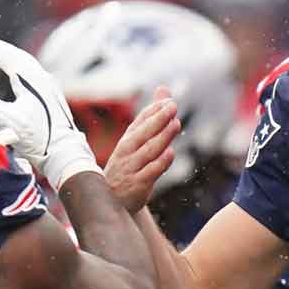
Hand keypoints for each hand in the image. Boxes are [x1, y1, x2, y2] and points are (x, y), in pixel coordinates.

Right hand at [0, 35, 98, 189]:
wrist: (66, 156)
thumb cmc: (41, 138)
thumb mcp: (8, 121)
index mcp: (33, 76)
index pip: (4, 53)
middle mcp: (40, 76)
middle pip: (11, 56)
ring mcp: (44, 86)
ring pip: (17, 67)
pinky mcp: (44, 98)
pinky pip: (22, 79)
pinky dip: (5, 76)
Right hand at [104, 90, 179, 212]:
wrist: (112, 199)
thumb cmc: (128, 165)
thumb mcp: (137, 140)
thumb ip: (152, 115)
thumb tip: (164, 89)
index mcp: (128, 139)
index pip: (140, 121)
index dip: (154, 110)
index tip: (168, 101)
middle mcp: (127, 151)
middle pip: (143, 132)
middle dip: (158, 119)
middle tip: (172, 106)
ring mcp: (131, 167)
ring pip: (148, 150)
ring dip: (162, 137)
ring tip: (176, 124)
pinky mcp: (137, 184)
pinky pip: (149, 172)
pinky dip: (160, 163)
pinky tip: (170, 153)